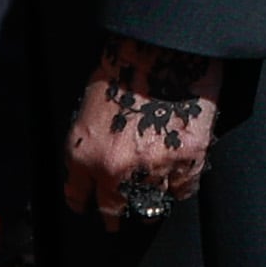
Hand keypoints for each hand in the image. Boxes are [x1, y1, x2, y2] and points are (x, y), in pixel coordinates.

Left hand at [64, 36, 222, 228]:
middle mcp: (115, 169)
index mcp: (84, 154)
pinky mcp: (187, 158)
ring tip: (152, 201)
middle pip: (114, 210)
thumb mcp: (89, 108)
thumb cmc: (122, 67)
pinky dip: (180, 187)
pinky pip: (183, 189)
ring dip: (151, 202)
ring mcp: (153, 167)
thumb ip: (91, 143)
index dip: (84, 204)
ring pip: (151, 205)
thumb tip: (99, 166)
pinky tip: (178, 181)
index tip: (89, 208)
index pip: (78, 196)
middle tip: (118, 219)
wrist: (161, 46)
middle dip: (115, 216)